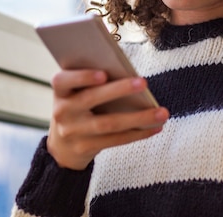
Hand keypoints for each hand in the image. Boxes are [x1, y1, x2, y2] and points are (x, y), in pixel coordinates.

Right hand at [46, 69, 168, 170]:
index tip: (103, 74)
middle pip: (91, 99)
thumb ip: (91, 81)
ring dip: (138, 117)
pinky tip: (155, 127)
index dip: (82, 77)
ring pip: (108, 123)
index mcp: (60, 91)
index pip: (63, 80)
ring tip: (162, 112)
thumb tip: (127, 73)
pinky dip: (138, 133)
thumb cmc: (77, 107)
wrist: (62, 146)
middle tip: (144, 82)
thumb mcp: (75, 93)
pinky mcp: (85, 148)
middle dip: (119, 90)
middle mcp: (62, 111)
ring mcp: (72, 132)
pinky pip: (115, 140)